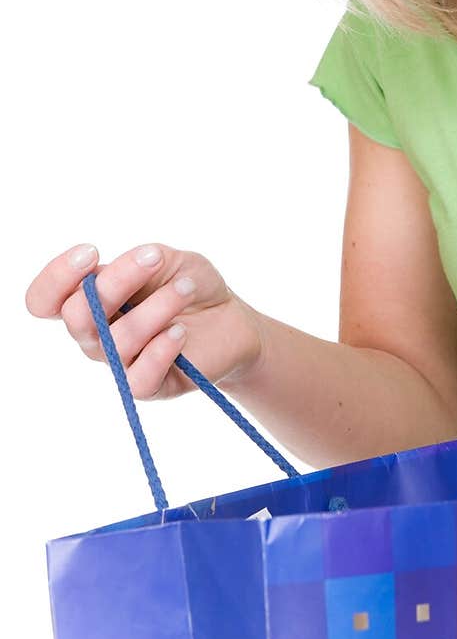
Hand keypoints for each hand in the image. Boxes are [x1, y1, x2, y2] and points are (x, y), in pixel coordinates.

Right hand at [25, 242, 265, 399]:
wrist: (232, 319)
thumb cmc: (190, 286)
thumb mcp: (166, 260)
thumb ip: (137, 262)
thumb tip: (116, 270)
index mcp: (90, 301)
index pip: (43, 301)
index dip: (56, 277)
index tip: (92, 252)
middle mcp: (96, 335)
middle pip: (77, 316)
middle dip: (117, 280)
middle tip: (155, 258)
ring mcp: (120, 362)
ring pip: (115, 341)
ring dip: (156, 306)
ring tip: (187, 288)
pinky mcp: (149, 386)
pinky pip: (138, 377)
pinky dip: (161, 349)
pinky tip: (181, 331)